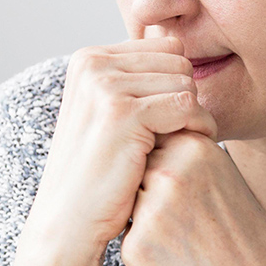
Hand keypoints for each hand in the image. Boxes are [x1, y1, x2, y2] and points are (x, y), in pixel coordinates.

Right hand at [24, 37, 217, 257]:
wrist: (68, 221)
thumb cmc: (98, 171)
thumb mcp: (109, 113)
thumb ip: (137, 79)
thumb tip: (180, 44)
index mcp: (89, 57)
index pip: (166, 47)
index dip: (178, 83)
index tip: (171, 118)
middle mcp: (92, 63)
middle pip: (179, 61)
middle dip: (188, 97)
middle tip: (180, 134)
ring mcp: (104, 85)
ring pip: (186, 83)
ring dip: (194, 116)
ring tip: (179, 145)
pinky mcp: (122, 112)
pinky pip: (188, 106)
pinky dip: (197, 129)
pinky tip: (186, 152)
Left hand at [120, 130, 265, 265]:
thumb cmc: (242, 234)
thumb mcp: (223, 176)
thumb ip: (185, 156)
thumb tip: (141, 140)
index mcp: (195, 148)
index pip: (152, 144)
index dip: (166, 172)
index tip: (190, 194)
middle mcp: (170, 174)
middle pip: (136, 174)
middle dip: (151, 195)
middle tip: (189, 221)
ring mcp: (151, 211)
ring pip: (129, 205)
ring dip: (145, 221)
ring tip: (185, 240)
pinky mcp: (136, 248)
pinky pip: (126, 239)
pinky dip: (146, 252)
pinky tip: (178, 262)